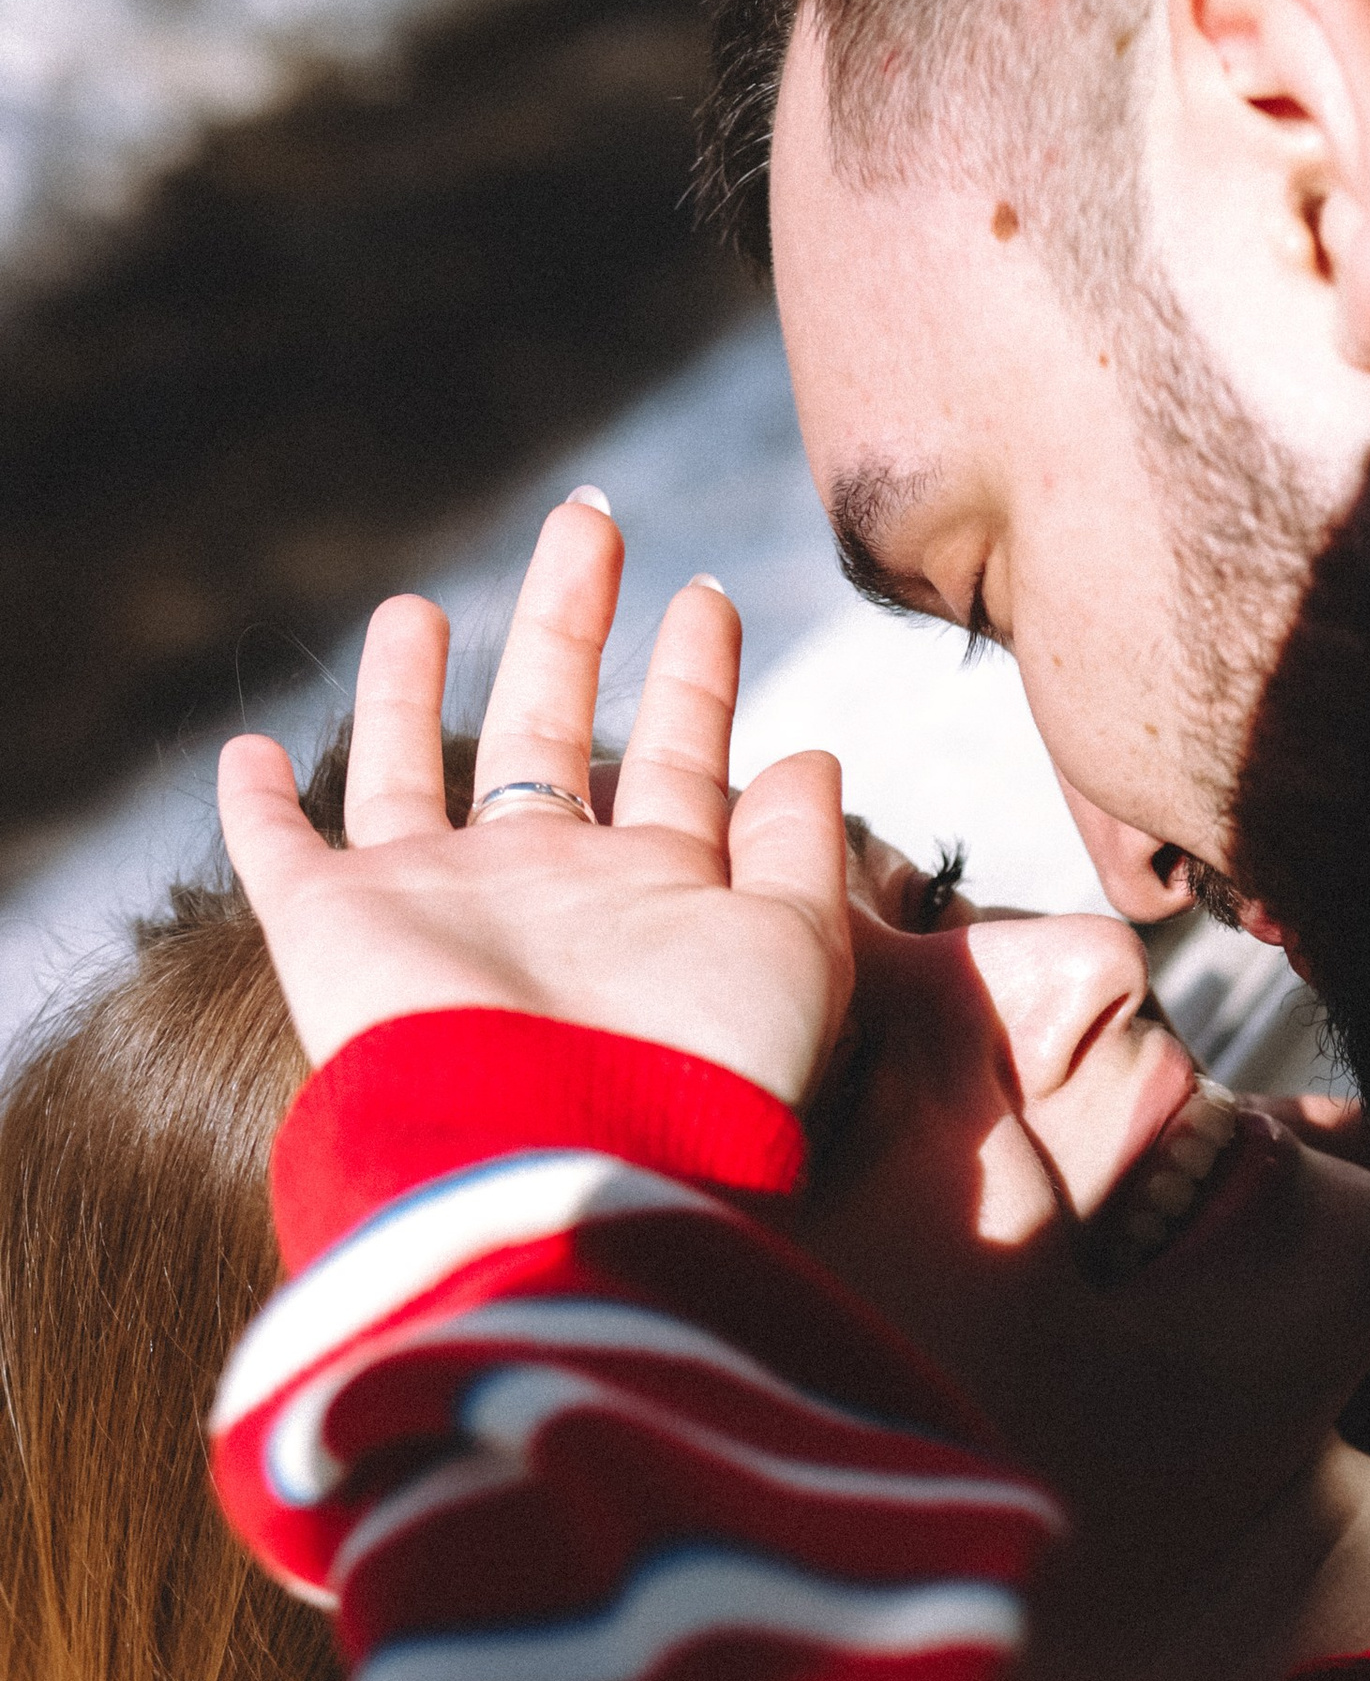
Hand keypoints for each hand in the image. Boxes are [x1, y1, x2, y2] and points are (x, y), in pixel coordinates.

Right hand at [217, 498, 852, 1106]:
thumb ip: (804, 849)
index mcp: (654, 895)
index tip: (705, 598)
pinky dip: (255, 805)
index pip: (680, 758)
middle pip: (552, 728)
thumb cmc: (695, 1070)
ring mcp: (436, 908)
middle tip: (591, 521)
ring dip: (411, 693)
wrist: (565, 1159)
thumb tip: (811, 755)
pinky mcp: (334, 929)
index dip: (695, 678)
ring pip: (411, 775)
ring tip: (420, 608)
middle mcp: (543, 893)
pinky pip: (279, 853)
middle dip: (571, 623)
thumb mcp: (795, 949)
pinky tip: (247, 749)